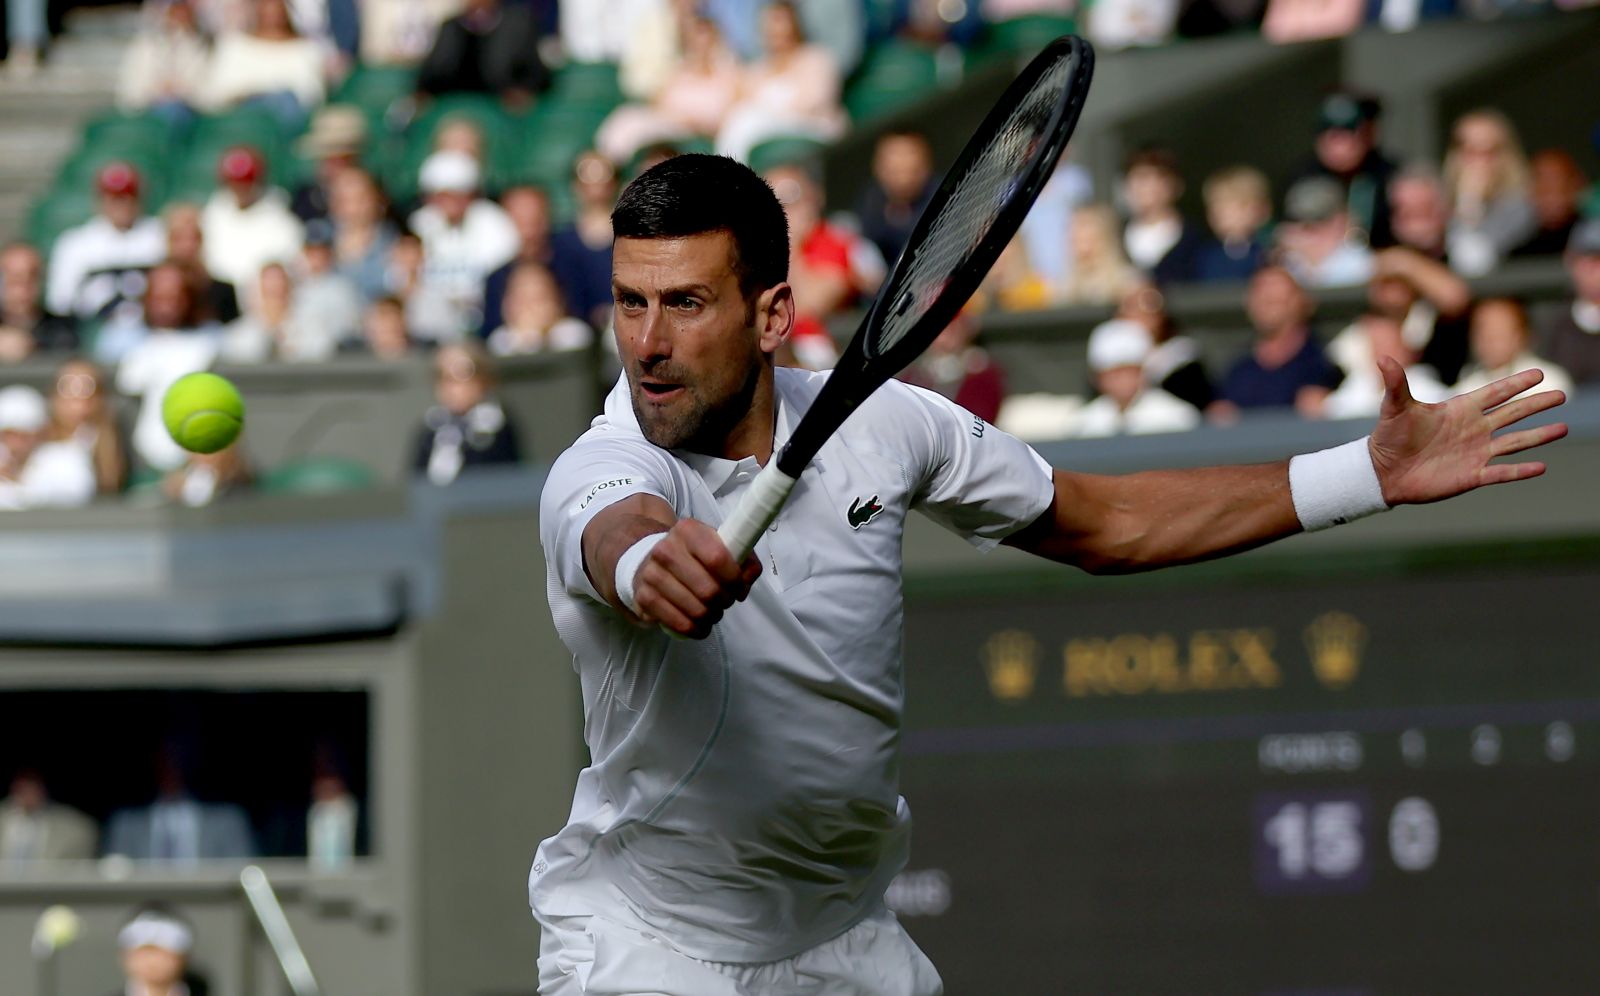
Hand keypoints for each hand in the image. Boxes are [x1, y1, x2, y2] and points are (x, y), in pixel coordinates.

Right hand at [630, 519, 761, 638]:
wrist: (651, 561)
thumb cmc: (693, 557)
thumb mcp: (718, 546)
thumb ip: (743, 559)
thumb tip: (746, 580)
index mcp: (688, 531)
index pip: (718, 558)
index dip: (734, 579)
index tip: (738, 587)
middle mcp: (666, 550)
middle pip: (708, 589)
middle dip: (724, 601)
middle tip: (725, 601)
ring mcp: (652, 574)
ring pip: (696, 610)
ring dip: (711, 617)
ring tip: (713, 612)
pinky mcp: (644, 597)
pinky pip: (679, 623)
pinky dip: (695, 630)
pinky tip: (700, 626)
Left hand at [1368, 357, 1566, 505]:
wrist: (1384, 472)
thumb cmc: (1389, 437)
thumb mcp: (1393, 408)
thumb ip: (1395, 384)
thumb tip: (1383, 358)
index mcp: (1460, 409)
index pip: (1495, 393)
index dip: (1516, 384)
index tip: (1538, 374)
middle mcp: (1474, 429)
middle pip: (1512, 414)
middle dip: (1536, 404)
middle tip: (1561, 395)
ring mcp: (1476, 452)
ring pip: (1515, 442)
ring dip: (1538, 436)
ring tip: (1563, 428)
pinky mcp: (1472, 475)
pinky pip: (1502, 472)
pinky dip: (1520, 470)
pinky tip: (1541, 467)